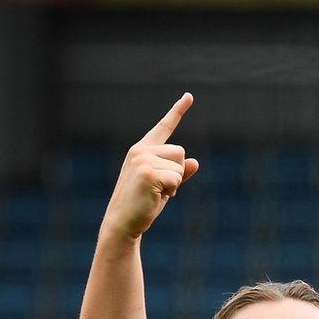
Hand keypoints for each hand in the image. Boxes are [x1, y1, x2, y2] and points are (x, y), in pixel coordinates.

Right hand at [101, 94, 198, 243]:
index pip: (164, 127)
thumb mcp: (164, 185)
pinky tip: (154, 197)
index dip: (178, 111)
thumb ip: (178, 172)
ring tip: (154, 192)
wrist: (123, 222)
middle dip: (176, 172)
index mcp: (142, 150)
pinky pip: (176, 178)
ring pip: (180, 165)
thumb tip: (195, 162)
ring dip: (174, 182)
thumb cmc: (143, 204)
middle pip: (180, 152)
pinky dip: (171, 190)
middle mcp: (140, 150)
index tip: (189, 96)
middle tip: (158, 188)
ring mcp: (142, 160)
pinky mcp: (147, 172)